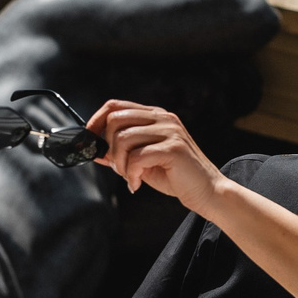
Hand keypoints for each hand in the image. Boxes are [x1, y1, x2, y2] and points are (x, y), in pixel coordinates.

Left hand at [88, 101, 227, 208]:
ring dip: (119, 164)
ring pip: (123, 139)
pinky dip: (130, 175)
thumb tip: (94, 150)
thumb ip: (122, 152)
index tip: (90, 140)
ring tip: (130, 177)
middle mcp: (163, 118)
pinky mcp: (173, 148)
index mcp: (156, 116)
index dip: (96, 121)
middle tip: (119, 167)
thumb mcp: (143, 161)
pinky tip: (137, 184)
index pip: (116, 105)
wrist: (207, 192)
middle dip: (109, 147)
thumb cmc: (176, 176)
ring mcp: (170, 131)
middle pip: (115, 120)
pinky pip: (136, 158)